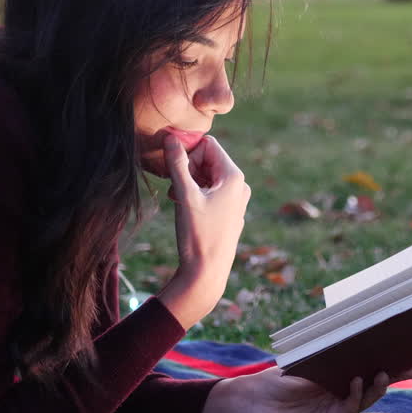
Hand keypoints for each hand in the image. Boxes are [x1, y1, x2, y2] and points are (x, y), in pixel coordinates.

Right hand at [156, 134, 249, 328]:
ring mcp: (236, 199)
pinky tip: (185, 208)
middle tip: (174, 187)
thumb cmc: (198, 235)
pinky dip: (195, 194)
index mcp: (234, 177)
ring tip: (177, 200)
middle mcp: (240, 185)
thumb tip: (171, 138)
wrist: (207, 274)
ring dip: (189, 182)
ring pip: (207, 176)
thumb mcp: (185, 196)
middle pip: (209, 159)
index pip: (209, 145)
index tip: (175, 171)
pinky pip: (211, 191)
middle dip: (188, 169)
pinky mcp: (230, 212)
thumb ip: (177, 164)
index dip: (188, 153)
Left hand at [200, 365, 411, 412]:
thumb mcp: (308, 359)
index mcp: (341, 376)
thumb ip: (332, 352)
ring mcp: (337, 411)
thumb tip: (357, 328)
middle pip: (376, 383)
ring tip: (384, 371)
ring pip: (366, 399)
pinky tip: (356, 382)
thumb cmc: (276, 378)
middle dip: (397, 374)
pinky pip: (347, 411)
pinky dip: (354, 396)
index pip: (373, 368)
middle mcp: (343, 394)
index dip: (395, 362)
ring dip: (377, 385)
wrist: (251, 403)